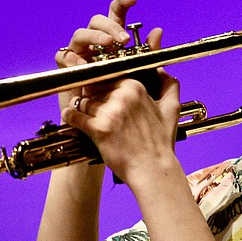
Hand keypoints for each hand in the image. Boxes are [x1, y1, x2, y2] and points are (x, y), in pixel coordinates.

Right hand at [55, 0, 164, 107]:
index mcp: (114, 40)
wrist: (109, 123)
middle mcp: (96, 44)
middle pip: (97, 21)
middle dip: (111, 26)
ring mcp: (80, 54)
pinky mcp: (68, 69)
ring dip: (95, 37)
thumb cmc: (124, 97)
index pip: (115, 15)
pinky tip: (83, 62)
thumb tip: (158, 32)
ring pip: (80, 34)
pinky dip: (73, 58)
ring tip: (107, 45)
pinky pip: (64, 56)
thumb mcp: (142, 74)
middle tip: (124, 39)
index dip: (121, 4)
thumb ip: (149, 52)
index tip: (132, 0)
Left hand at [58, 0, 182, 183]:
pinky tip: (72, 119)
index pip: (108, 75)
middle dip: (91, 95)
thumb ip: (169, 85)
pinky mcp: (98, 128)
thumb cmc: (161, 143)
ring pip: (83, 100)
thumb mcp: (171, 109)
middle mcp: (122, 96)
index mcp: (136, 87)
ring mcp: (109, 112)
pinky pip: (74, 115)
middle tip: (91, 104)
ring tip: (84, 114)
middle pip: (93, 86)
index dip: (102, 83)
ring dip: (81, 107)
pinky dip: (70, 117)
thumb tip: (162, 70)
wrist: (153, 170)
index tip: (99, 90)